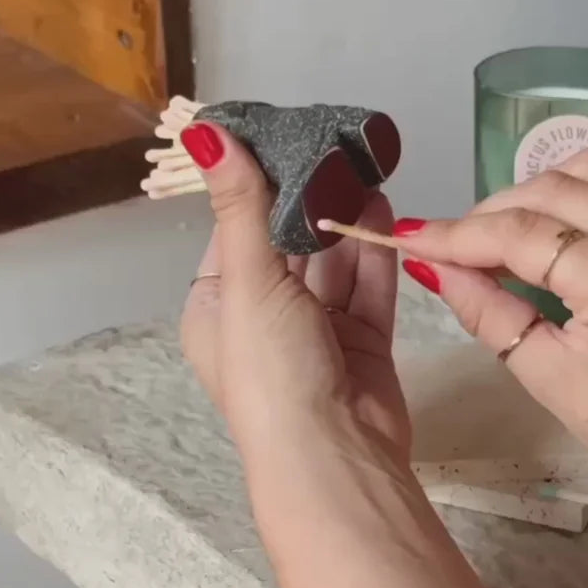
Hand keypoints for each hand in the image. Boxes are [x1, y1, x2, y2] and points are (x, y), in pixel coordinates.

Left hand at [179, 123, 409, 469]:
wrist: (334, 457)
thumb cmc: (272, 369)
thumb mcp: (247, 280)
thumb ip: (240, 204)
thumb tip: (202, 130)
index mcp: (216, 307)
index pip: (233, 229)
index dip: (256, 184)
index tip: (285, 133)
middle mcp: (262, 317)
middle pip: (286, 244)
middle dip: (310, 199)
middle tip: (336, 142)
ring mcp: (315, 333)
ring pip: (331, 264)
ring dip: (346, 221)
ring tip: (366, 165)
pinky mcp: (361, 344)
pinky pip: (367, 289)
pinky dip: (375, 253)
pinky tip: (385, 209)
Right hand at [393, 148, 587, 495]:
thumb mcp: (549, 379)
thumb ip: (489, 316)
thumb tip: (433, 268)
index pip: (523, 236)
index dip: (460, 235)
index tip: (413, 238)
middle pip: (552, 191)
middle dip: (490, 213)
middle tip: (452, 246)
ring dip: (536, 190)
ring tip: (504, 231)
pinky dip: (584, 183)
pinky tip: (559, 214)